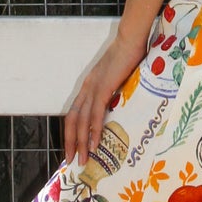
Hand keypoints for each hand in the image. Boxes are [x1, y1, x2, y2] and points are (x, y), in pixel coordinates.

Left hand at [63, 27, 148, 167]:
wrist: (131, 40)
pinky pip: (96, 114)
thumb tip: (122, 105)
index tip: (73, 147)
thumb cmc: (129, 56)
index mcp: (89, 86)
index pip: (75, 113)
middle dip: (71, 142)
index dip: (72, 131)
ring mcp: (93, 88)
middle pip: (72, 120)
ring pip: (82, 121)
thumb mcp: (119, 78)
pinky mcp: (103, 88)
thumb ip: (116, 91)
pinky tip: (95, 144)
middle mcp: (87, 88)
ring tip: (83, 159)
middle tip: (72, 160)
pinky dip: (94, 130)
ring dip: (81, 142)